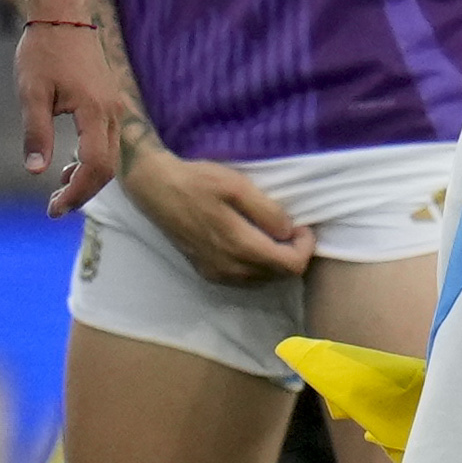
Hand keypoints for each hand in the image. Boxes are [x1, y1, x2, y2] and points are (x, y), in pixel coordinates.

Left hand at [17, 16, 129, 210]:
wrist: (62, 15)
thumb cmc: (43, 50)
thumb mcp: (31, 93)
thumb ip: (36, 133)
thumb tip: (35, 172)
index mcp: (95, 111)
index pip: (96, 166)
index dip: (77, 193)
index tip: (54, 208)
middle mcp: (113, 111)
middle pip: (108, 167)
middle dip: (82, 191)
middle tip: (54, 207)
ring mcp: (114, 106)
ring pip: (110, 155)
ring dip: (87, 177)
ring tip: (59, 189)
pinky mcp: (109, 101)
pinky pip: (107, 140)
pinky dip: (90, 159)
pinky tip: (68, 164)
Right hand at [125, 143, 312, 284]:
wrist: (156, 189)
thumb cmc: (197, 182)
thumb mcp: (237, 186)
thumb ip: (266, 211)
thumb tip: (288, 232)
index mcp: (240, 247)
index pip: (290, 266)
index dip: (305, 247)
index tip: (301, 226)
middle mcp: (230, 269)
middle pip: (279, 276)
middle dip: (292, 254)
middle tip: (290, 228)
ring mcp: (217, 274)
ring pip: (263, 280)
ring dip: (275, 262)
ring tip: (271, 234)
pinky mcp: (207, 272)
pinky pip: (245, 280)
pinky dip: (257, 266)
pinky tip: (252, 243)